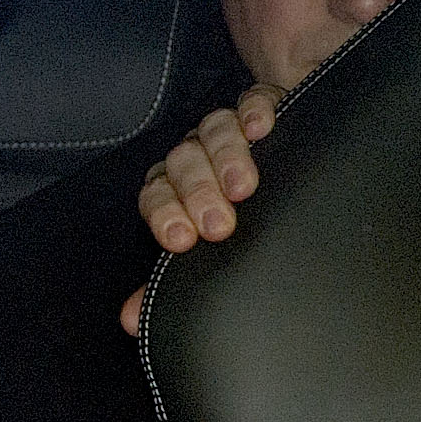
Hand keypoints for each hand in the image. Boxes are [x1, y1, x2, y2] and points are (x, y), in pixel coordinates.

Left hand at [120, 83, 286, 335]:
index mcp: (173, 191)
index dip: (164, 214)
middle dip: (197, 193)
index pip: (155, 195)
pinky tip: (263, 129)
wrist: (289, 183)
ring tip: (244, 187)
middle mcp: (195, 157)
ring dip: (227, 158)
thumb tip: (131, 321)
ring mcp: (228, 131)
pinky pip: (254, 100)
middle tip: (218, 225)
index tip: (180, 241)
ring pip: (214, 130)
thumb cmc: (236, 226)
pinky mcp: (265, 108)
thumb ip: (164, 287)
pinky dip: (255, 111)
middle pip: (183, 163)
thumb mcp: (202, 258)